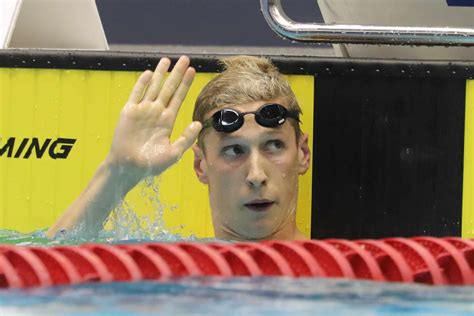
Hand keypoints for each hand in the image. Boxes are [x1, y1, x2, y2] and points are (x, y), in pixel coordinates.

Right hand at [105, 56, 201, 180]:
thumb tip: (199, 124)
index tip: (193, 71)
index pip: (179, 98)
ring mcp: (143, 111)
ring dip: (160, 74)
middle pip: (169, 88)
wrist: (129, 167)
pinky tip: (149, 73)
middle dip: (177, 74)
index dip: (185, 84)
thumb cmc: (151, 164)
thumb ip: (186, 138)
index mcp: (167, 121)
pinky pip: (136, 94)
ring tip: (167, 60)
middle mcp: (156, 113)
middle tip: (186, 59)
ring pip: (154, 87)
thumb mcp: (173, 153)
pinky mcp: (129, 112)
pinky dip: (142, 83)